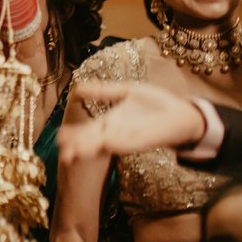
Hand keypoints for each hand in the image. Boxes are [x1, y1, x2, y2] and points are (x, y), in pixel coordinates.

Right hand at [57, 81, 207, 163]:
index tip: (59, 138)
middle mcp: (117, 134)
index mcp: (111, 123)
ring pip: (107, 146)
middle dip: (79, 148)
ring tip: (75, 153)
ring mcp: (131, 138)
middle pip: (93, 143)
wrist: (183, 112)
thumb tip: (77, 88)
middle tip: (63, 152)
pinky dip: (118, 143)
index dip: (74, 136)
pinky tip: (106, 142)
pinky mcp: (147, 140)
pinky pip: (130, 143)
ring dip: (92, 150)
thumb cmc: (156, 104)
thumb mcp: (126, 92)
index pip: (87, 131)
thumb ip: (103, 91)